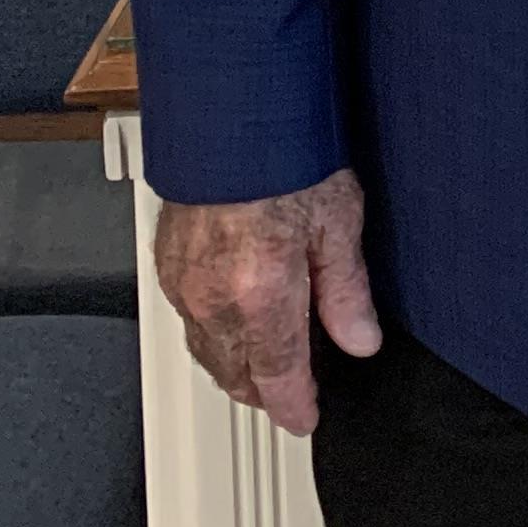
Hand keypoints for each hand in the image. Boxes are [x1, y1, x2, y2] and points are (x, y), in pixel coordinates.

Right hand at [153, 168, 382, 438]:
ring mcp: (183, 283)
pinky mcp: (166, 265)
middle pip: (235, 375)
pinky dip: (214, 332)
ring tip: (269, 357)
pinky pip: (189, 320)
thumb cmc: (284, 150)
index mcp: (260, 294)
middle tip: (295, 389)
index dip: (295, 407)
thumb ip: (346, 289)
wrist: (229, 109)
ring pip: (207, 353)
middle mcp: (214, 298)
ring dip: (236, 365)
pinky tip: (236, 316)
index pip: (277, 378)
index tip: (306, 418)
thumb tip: (361, 339)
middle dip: (265, 391)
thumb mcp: (338, 218)